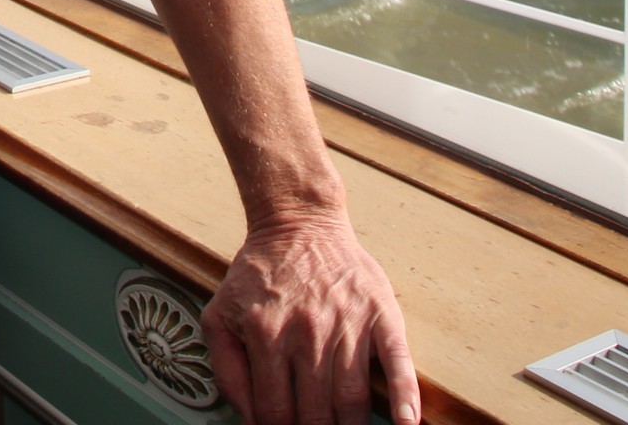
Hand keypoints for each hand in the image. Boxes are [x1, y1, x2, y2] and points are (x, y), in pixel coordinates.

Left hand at [203, 210, 418, 424]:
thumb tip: (251, 421)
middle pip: (316, 414)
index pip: (274, 412)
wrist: (298, 223)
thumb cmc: (258, 275)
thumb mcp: (220, 315)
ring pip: (352, 399)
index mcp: (265, 335)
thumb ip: (228, 371)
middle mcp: (307, 332)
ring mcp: (347, 324)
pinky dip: (405, 399)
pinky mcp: (380, 314)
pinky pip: (398, 364)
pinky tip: (406, 424)